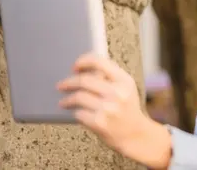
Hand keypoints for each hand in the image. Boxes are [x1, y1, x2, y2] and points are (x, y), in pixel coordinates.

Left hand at [57, 53, 171, 168]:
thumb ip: (111, 76)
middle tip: (62, 85)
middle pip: (84, 80)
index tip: (75, 66)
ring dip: (67, 99)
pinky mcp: (99, 123)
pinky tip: (75, 113)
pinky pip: (79, 113)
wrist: (135, 135)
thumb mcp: (126, 88)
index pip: (100, 62)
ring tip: (64, 102)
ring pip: (78, 96)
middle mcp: (117, 93)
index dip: (83, 61)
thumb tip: (84, 67)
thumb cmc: (127, 109)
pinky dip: (75, 112)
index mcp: (124, 81)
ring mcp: (108, 108)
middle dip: (69, 82)